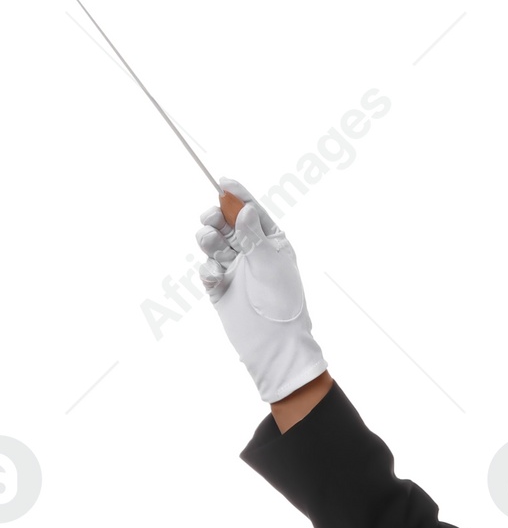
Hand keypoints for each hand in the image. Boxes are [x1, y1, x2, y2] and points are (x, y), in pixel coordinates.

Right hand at [195, 177, 327, 403]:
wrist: (274, 346)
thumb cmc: (282, 304)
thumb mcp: (271, 264)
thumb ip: (253, 235)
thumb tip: (244, 208)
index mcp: (271, 241)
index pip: (251, 211)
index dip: (236, 194)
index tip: (222, 182)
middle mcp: (251, 251)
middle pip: (225, 221)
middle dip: (215, 216)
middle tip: (211, 219)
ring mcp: (234, 268)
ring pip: (212, 241)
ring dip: (208, 239)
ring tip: (213, 248)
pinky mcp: (220, 286)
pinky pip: (206, 267)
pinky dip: (207, 269)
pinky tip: (216, 277)